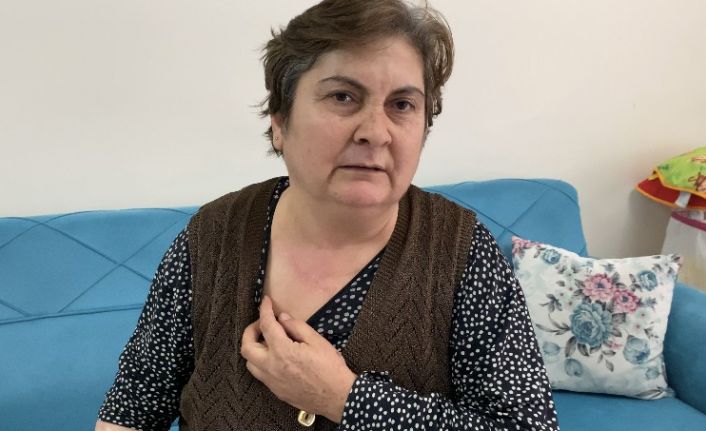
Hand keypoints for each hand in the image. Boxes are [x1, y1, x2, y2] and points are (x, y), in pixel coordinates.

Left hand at [240, 296, 356, 422]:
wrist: (338, 397)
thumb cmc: (330, 368)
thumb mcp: (317, 341)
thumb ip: (297, 327)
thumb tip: (283, 318)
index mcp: (282, 351)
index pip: (266, 325)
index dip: (264, 310)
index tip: (266, 301)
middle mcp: (271, 367)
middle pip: (247, 347)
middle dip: (251, 331)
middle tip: (263, 324)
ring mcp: (272, 381)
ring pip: (250, 363)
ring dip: (254, 349)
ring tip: (269, 342)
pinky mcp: (276, 391)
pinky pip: (260, 374)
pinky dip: (262, 362)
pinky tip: (276, 357)